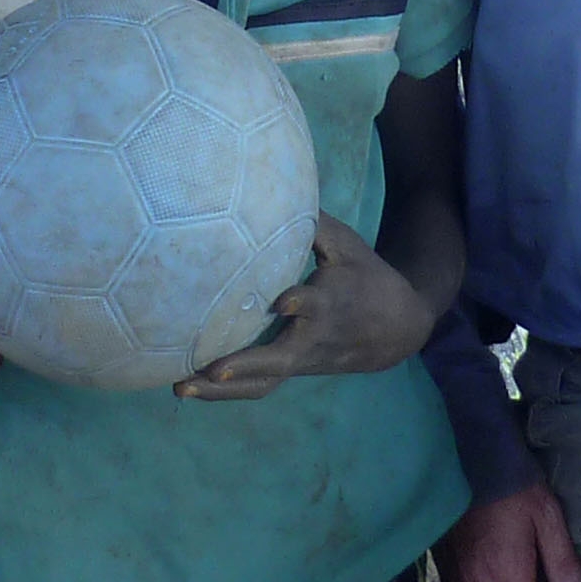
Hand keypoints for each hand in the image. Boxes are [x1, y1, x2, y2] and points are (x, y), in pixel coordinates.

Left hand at [176, 218, 432, 398]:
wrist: (399, 328)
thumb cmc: (367, 278)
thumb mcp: (349, 246)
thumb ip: (315, 224)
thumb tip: (278, 190)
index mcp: (331, 303)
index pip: (315, 306)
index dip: (300, 304)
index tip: (281, 302)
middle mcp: (314, 337)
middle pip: (280, 359)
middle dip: (244, 365)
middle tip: (210, 368)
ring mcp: (303, 360)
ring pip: (264, 382)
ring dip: (223, 391)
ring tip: (182, 388)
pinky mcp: (294, 369)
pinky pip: (259, 386)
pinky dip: (226, 391)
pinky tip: (191, 387)